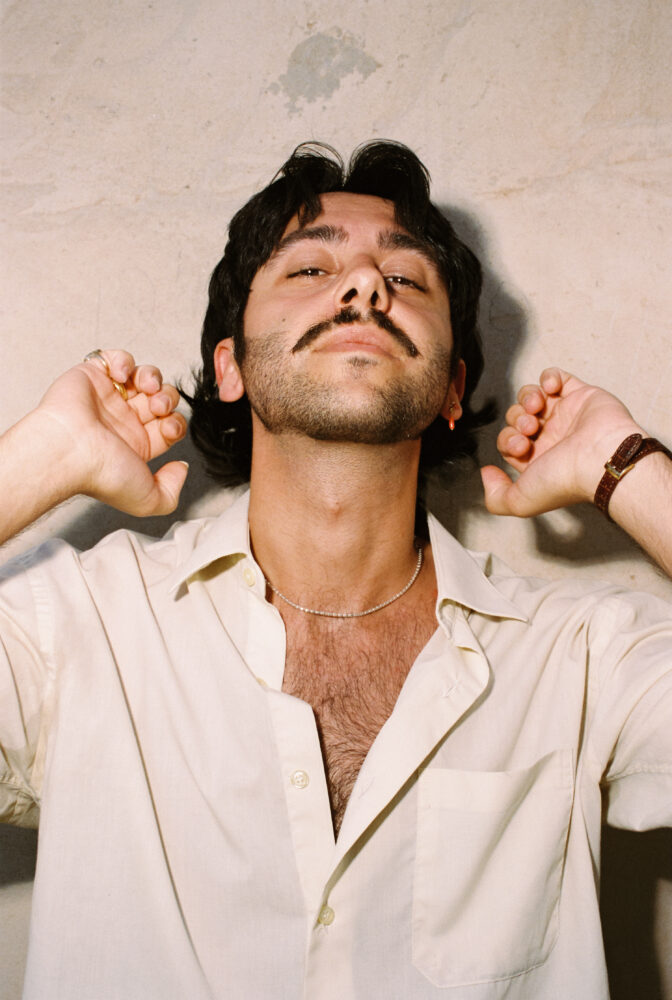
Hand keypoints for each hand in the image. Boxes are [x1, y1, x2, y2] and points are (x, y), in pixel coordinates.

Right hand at [35, 349, 188, 515]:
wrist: (68, 450)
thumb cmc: (100, 474)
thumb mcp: (148, 500)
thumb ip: (171, 491)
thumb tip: (181, 467)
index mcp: (136, 446)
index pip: (169, 426)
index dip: (176, 422)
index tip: (168, 427)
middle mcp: (123, 422)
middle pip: (161, 399)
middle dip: (167, 398)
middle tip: (157, 406)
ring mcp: (108, 398)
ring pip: (144, 376)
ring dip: (153, 377)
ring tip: (145, 387)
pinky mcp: (91, 376)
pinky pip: (115, 359)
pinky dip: (124, 361)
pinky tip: (121, 376)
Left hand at [480, 368, 643, 516]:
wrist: (601, 457)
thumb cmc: (565, 479)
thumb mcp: (520, 501)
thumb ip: (496, 497)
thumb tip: (487, 474)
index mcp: (538, 460)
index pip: (509, 441)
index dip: (507, 439)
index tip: (520, 446)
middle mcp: (551, 438)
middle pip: (516, 417)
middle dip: (517, 419)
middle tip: (531, 428)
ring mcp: (565, 415)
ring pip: (531, 396)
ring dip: (527, 397)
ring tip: (537, 407)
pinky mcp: (581, 395)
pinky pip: (556, 377)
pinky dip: (548, 378)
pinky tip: (551, 390)